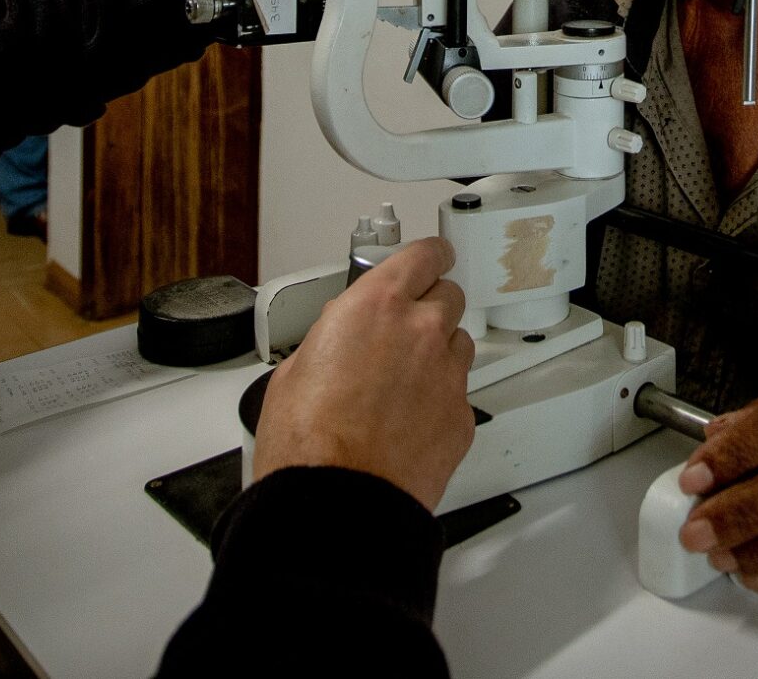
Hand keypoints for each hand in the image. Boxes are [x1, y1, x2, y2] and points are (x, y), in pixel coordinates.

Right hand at [252, 237, 477, 507]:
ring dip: (437, 353)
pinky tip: (409, 421)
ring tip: (401, 385)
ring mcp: (448, 374)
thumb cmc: (308, 444)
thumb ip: (331, 336)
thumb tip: (337, 337)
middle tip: (403, 330)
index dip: (428, 256)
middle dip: (429, 307)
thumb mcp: (295, 369)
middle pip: (449, 296)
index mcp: (377, 306)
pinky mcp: (462, 416)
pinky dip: (440, 400)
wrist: (338, 502)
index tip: (429, 258)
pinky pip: (459, 392)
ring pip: (458, 343)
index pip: (424, 255)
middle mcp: (421, 331)